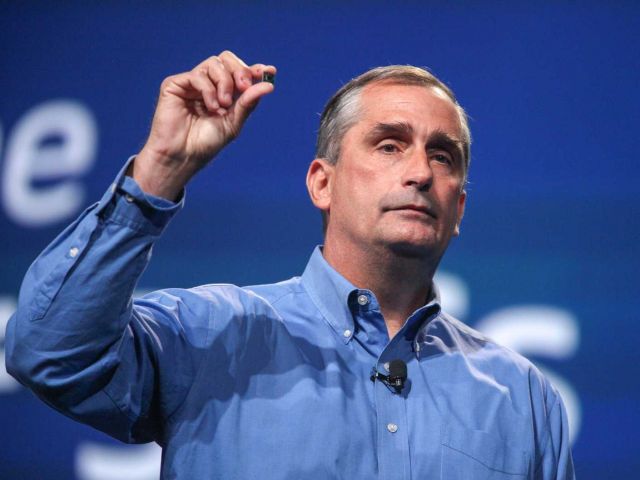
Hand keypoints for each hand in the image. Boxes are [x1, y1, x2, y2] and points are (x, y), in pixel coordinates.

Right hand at [132, 51, 275, 198]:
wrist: (183, 156)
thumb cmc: (206, 143)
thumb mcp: (234, 122)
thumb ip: (248, 102)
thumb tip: (269, 85)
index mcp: (223, 92)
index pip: (239, 72)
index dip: (254, 69)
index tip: (270, 72)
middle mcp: (208, 84)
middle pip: (226, 59)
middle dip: (239, 71)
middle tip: (243, 88)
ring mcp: (191, 83)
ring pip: (214, 64)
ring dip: (224, 83)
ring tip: (222, 106)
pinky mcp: (175, 84)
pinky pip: (197, 75)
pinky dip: (208, 90)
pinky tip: (211, 107)